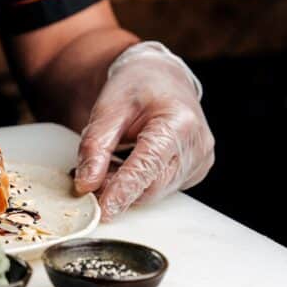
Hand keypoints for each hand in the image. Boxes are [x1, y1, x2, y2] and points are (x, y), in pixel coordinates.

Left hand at [73, 42, 213, 220]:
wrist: (163, 77)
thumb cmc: (137, 87)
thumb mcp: (108, 108)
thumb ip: (95, 147)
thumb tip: (86, 185)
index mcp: (179, 122)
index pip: (148, 165)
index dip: (123, 190)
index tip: (104, 210)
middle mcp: (197, 145)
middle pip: (152, 185)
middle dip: (118, 190)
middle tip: (89, 181)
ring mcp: (200, 161)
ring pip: (155, 191)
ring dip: (127, 188)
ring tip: (109, 163)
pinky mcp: (195, 171)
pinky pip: (161, 188)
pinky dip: (140, 184)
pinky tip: (128, 164)